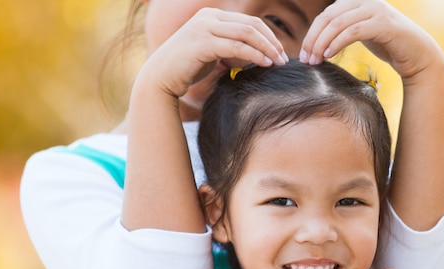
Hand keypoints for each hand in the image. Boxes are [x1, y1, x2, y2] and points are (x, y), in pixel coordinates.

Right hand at [141, 8, 287, 98]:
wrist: (160, 78)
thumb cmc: (186, 68)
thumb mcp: (212, 53)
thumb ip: (230, 48)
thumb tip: (254, 56)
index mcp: (212, 16)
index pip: (249, 22)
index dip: (268, 36)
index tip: (279, 53)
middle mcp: (208, 17)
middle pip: (251, 24)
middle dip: (271, 41)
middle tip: (283, 59)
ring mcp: (205, 27)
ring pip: (246, 33)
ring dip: (266, 48)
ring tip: (277, 62)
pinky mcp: (203, 43)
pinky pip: (236, 46)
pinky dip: (254, 54)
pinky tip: (264, 64)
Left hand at [300, 0, 443, 79]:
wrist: (418, 55)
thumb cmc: (389, 46)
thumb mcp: (362, 33)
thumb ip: (344, 29)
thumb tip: (318, 39)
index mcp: (357, 1)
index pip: (326, 15)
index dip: (311, 34)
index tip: (303, 54)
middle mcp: (366, 1)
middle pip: (328, 18)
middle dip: (313, 40)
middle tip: (305, 59)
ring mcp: (375, 10)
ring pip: (338, 24)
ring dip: (322, 44)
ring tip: (315, 61)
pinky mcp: (383, 24)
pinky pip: (352, 31)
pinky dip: (337, 43)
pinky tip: (329, 55)